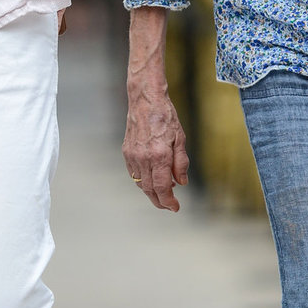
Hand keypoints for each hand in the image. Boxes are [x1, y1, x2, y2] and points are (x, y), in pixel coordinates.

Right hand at [123, 85, 188, 210]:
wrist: (145, 100)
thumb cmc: (166, 116)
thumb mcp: (180, 138)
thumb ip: (181, 163)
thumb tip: (181, 183)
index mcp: (159, 156)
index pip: (163, 188)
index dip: (169, 202)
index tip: (176, 208)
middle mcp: (144, 158)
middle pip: (150, 190)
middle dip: (160, 202)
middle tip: (170, 206)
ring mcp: (132, 156)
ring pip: (141, 184)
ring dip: (151, 192)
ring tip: (164, 191)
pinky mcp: (126, 152)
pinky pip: (134, 174)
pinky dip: (143, 181)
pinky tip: (152, 178)